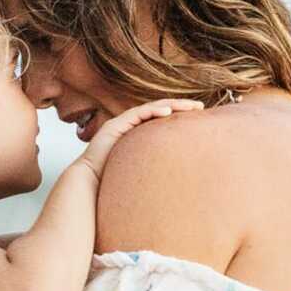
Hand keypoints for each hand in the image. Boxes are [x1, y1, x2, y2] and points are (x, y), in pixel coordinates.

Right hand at [75, 99, 203, 178]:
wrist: (91, 184)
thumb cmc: (115, 182)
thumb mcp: (144, 172)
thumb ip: (158, 169)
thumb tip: (181, 179)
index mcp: (137, 136)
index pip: (161, 121)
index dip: (179, 117)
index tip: (198, 118)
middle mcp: (130, 126)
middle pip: (159, 111)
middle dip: (180, 107)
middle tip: (200, 107)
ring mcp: (121, 124)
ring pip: (151, 109)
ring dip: (172, 105)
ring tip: (190, 106)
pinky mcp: (115, 125)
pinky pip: (138, 114)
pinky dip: (154, 111)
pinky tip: (168, 112)